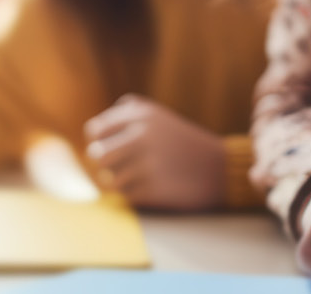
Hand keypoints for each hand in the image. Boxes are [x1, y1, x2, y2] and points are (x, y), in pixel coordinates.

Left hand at [83, 94, 226, 210]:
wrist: (219, 168)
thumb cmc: (182, 143)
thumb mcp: (157, 118)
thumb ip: (125, 117)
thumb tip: (92, 133)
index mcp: (141, 114)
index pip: (95, 130)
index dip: (100, 142)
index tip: (111, 148)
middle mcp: (141, 135)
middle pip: (97, 154)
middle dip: (107, 164)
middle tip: (122, 166)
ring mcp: (146, 162)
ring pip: (109, 178)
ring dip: (120, 181)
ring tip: (139, 177)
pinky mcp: (152, 188)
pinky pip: (126, 195)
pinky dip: (134, 195)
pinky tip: (152, 187)